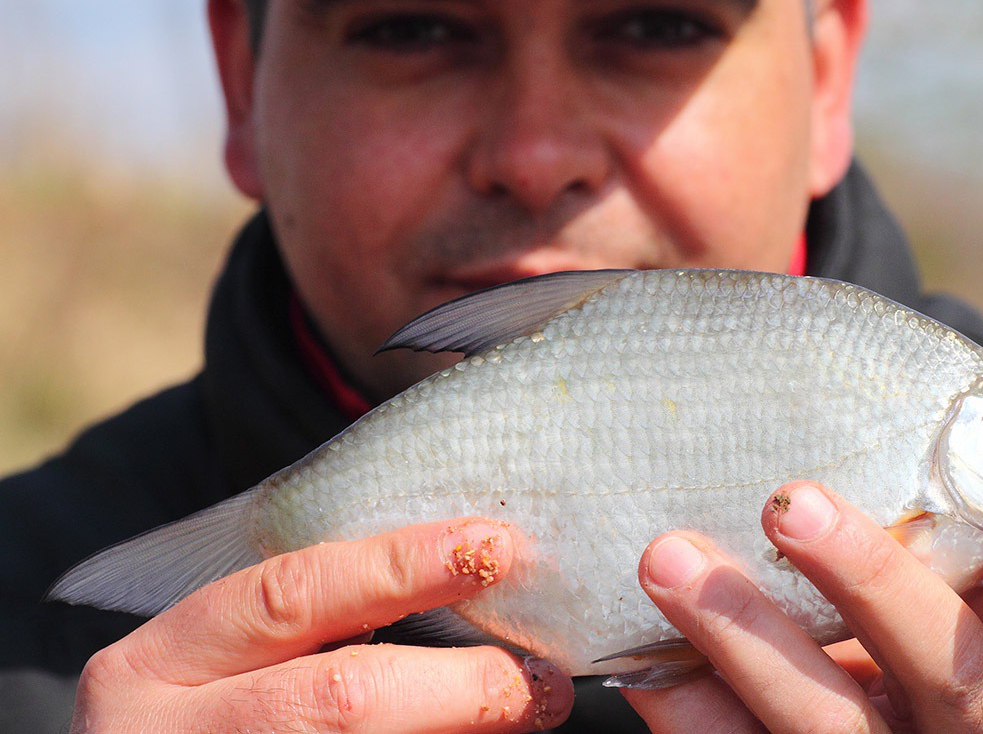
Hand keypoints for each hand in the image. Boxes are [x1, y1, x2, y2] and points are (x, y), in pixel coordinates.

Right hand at [70, 519, 572, 732]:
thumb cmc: (195, 720)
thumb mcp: (209, 664)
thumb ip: (302, 625)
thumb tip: (454, 578)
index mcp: (158, 666)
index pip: (290, 595)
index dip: (398, 566)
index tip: (492, 547)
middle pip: (341, 698)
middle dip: (460, 686)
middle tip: (542, 679)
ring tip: (529, 712)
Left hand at [624, 483, 982, 732]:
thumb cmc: (864, 629)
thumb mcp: (906, 588)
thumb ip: (901, 523)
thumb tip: (832, 386)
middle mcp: (945, 722)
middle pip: (937, 665)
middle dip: (867, 579)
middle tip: (789, 502)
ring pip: (825, 720)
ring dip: (744, 639)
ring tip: (666, 560)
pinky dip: (687, 707)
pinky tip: (641, 659)